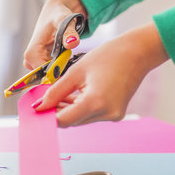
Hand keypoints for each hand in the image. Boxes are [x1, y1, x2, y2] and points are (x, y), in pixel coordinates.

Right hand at [23, 0, 87, 69]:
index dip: (59, 72)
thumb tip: (72, 43)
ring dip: (62, 68)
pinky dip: (61, 66)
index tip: (70, 63)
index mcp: (31, 53)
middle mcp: (30, 60)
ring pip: (51, 75)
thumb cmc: (57, 14)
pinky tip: (66, 56)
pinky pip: (52, 72)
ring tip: (69, 54)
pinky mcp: (40, 63)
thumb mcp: (64, 20)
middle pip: (47, 76)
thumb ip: (69, 32)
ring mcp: (34, 63)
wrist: (55, 12)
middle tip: (71, 57)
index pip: (44, 74)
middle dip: (61, 70)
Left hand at [32, 22, 168, 126]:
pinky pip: (91, 115)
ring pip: (81, 119)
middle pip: (72, 121)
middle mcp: (106, 113)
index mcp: (95, 102)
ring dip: (68, 110)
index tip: (36, 110)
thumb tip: (40, 106)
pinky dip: (80, 108)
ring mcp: (113, 115)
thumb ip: (56, 91)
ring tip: (58, 95)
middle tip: (43, 101)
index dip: (48, 116)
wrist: (138, 53)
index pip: (64, 120)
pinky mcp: (116, 114)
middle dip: (56, 112)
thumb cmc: (108, 57)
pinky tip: (73, 96)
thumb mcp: (76, 72)